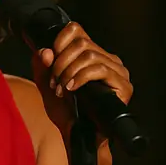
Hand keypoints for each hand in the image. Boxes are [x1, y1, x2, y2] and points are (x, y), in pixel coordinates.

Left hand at [31, 22, 132, 139]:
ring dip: (69, 72)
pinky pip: (99, 70)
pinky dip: (80, 78)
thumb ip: (42, 65)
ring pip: (89, 55)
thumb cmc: (65, 110)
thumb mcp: (46, 83)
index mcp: (91, 53)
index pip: (76, 29)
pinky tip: (71, 89)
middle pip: (81, 42)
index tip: (49, 61)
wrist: (77, 135)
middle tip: (54, 81)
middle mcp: (108, 58)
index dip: (58, 41)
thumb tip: (45, 51)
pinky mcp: (123, 85)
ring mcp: (118, 71)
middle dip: (61, 62)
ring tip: (61, 88)